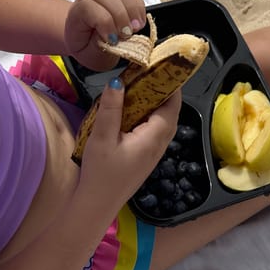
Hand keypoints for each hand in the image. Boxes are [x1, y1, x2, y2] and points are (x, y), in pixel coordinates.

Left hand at [64, 0, 146, 70]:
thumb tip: (117, 37)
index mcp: (76, 15)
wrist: (88, 41)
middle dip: (120, 14)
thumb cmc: (89, 49)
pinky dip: (138, 6)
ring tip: (136, 28)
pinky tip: (139, 22)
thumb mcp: (91, 56)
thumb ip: (101, 45)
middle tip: (127, 34)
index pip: (87, 8)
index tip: (114, 40)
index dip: (104, 23)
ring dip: (132, 8)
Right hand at [78, 78, 181, 207]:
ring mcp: (154, 154)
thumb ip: (111, 109)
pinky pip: (154, 131)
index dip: (171, 84)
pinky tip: (133, 110)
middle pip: (170, 113)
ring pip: (162, 123)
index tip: (163, 64)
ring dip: (155, 103)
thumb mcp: (102, 138)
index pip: (171, 105)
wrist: (97, 205)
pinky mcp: (145, 158)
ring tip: (141, 84)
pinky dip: (148, 116)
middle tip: (150, 70)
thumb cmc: (100, 173)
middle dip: (164, 91)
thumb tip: (118, 81)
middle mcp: (159, 145)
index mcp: (153, 138)